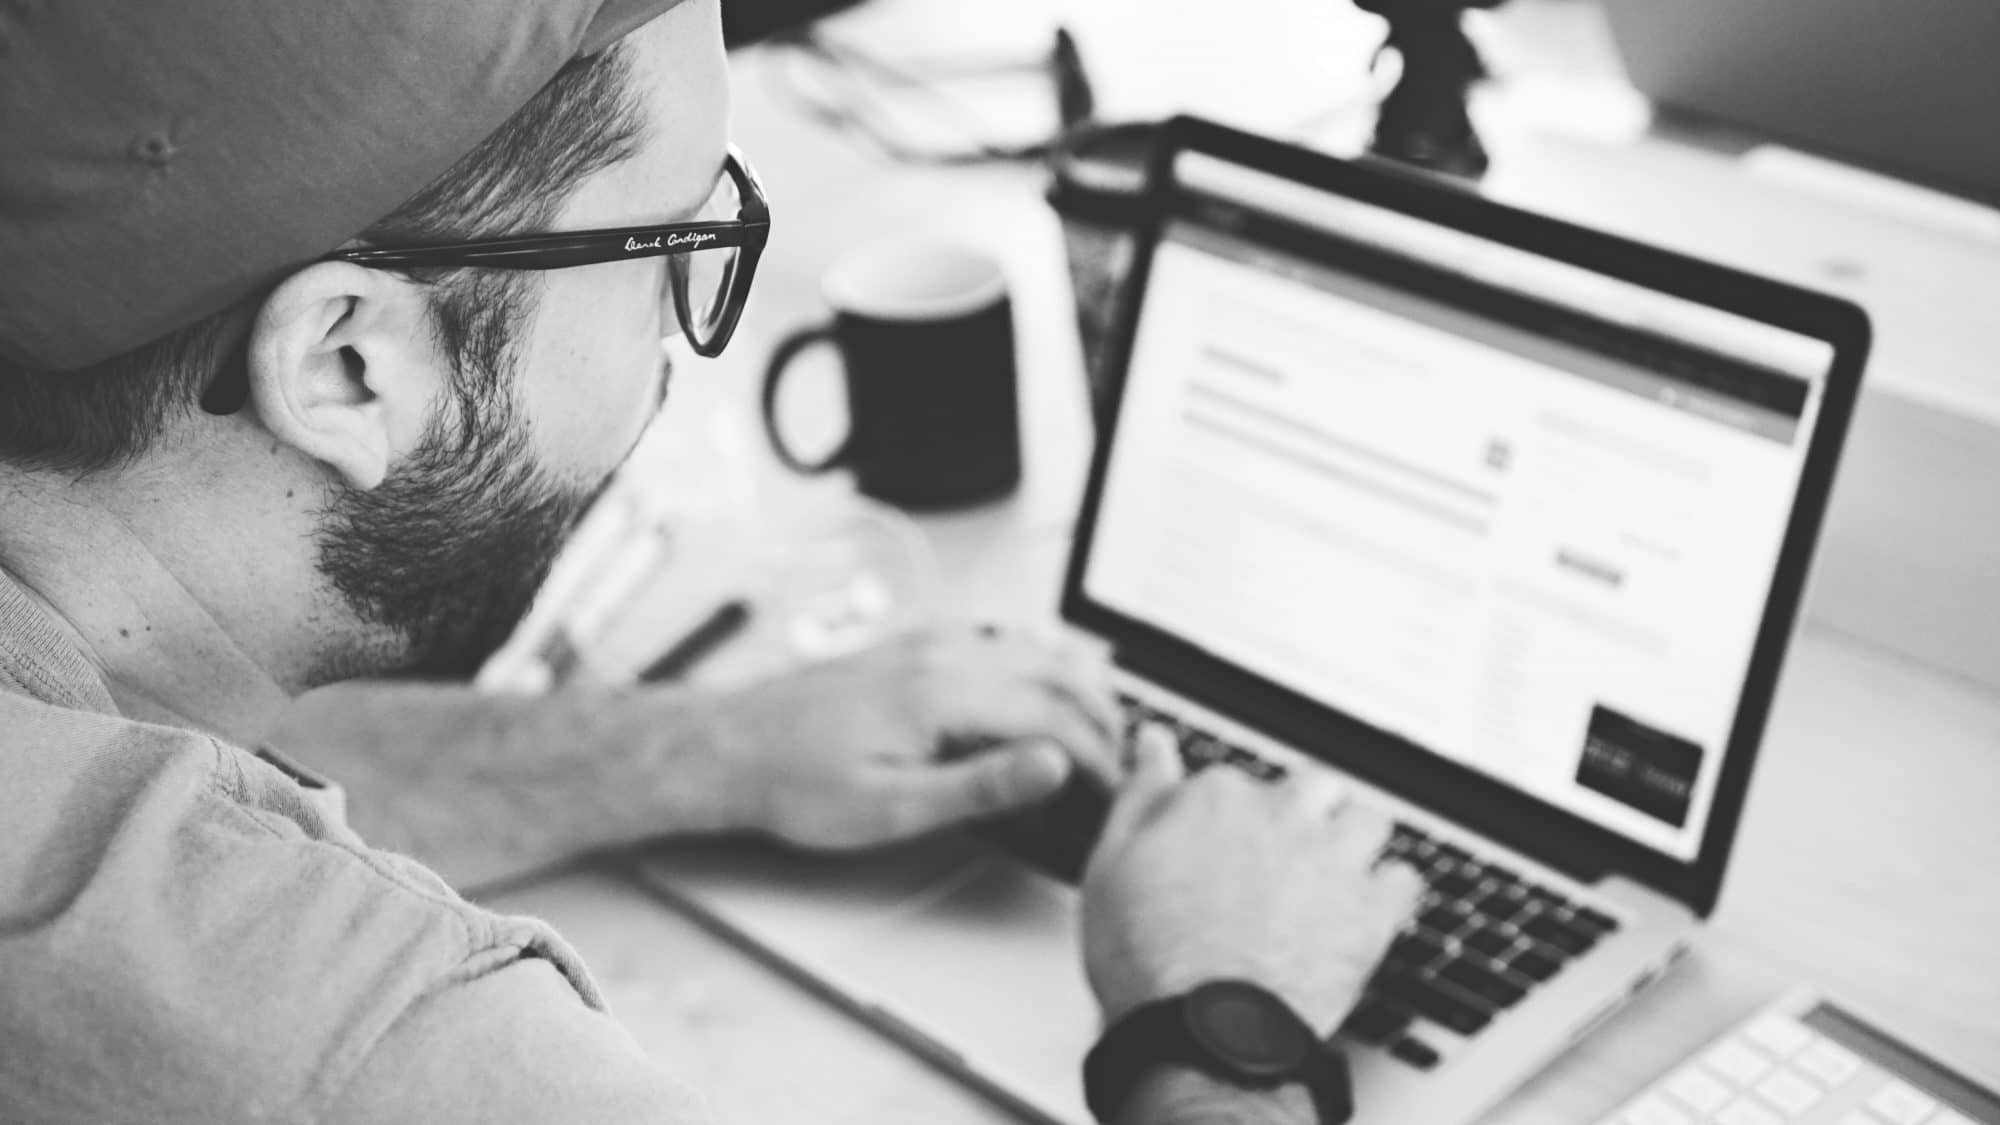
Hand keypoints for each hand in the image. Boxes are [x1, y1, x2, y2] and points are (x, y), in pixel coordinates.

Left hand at [707, 622, 1122, 849]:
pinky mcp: (910, 646)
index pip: (1055, 715)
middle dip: (1101, 716)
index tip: (1113, 791)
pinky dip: (1036, 662)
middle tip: (1121, 761)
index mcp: (943, 692)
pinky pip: (995, 639)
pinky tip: (1037, 686)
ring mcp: (925, 643)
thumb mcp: (892, 807)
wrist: (728, 748)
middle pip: (1055, 670)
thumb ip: (980, 785)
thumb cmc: (796, 784)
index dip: (1098, 757)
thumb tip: (1053, 765)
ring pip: (1031, 646)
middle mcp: (940, 654)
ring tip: (1097, 728)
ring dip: (1074, 683)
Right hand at [1080, 727, 1424, 1035]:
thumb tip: (1154, 742)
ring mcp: (1331, 860)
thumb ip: (1141, 794)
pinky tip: (1366, 911)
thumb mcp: (1111, 864)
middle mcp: (1281, 815)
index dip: (1231, 819)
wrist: (1201, 1031)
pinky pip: (1404, 880)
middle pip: (1315, 785)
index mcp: (1217, 797)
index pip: (1235, 781)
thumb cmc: (1147, 957)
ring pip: (1368, 820)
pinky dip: (1389, 893)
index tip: (1224, 849)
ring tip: (1334, 876)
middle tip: (1288, 855)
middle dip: (1307, 812)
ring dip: (1355, 842)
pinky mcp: (1369, 911)